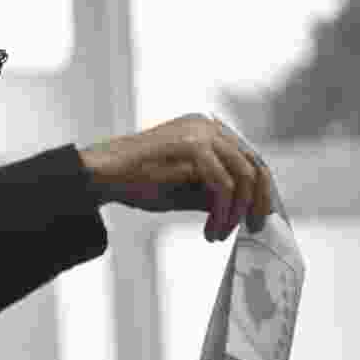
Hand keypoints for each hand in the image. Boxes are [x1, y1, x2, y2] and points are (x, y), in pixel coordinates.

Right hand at [79, 113, 273, 241]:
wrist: (100, 176)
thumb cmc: (134, 183)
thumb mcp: (184, 190)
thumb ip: (214, 193)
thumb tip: (247, 209)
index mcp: (206, 130)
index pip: (249, 159)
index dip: (259, 191)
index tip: (256, 220)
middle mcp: (208, 125)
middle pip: (254, 165)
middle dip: (257, 203)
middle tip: (253, 230)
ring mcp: (201, 132)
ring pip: (242, 177)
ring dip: (235, 212)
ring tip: (218, 234)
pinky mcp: (192, 145)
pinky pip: (223, 185)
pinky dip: (221, 212)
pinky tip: (210, 229)